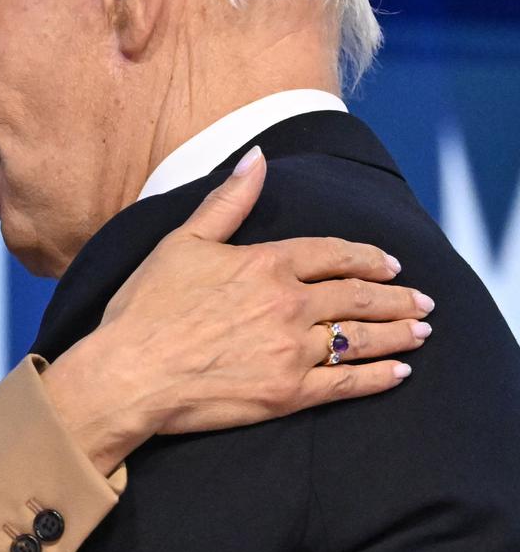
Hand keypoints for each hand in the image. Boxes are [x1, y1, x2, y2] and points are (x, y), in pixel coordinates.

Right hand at [44, 147, 432, 474]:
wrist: (130, 373)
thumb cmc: (146, 308)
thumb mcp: (181, 242)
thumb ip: (227, 202)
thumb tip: (257, 157)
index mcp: (265, 264)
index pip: (332, 254)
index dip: (367, 257)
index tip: (390, 263)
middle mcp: (288, 304)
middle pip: (358, 296)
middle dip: (396, 296)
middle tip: (422, 299)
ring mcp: (292, 351)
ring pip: (360, 338)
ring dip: (397, 333)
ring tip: (421, 331)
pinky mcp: (288, 393)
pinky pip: (347, 384)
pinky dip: (378, 377)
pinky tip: (398, 373)